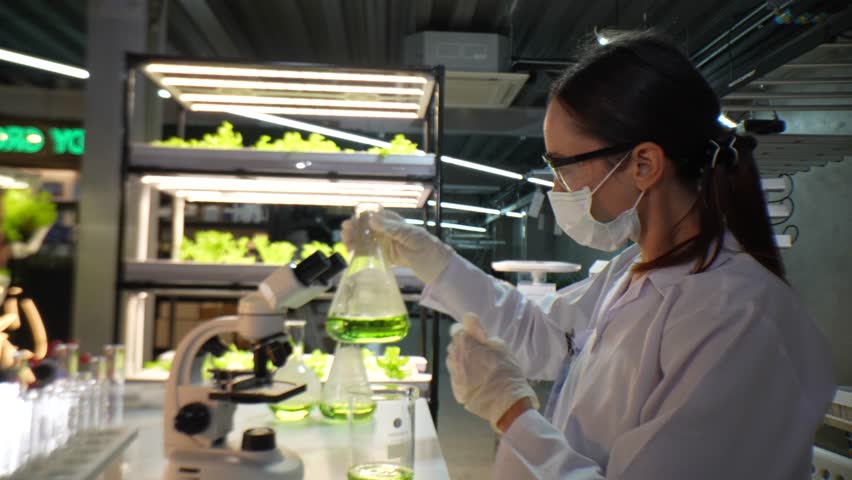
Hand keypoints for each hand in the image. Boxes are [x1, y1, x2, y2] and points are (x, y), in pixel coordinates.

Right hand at [341, 208, 455, 283]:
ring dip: (356, 240)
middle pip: (369, 228)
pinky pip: (372, 253)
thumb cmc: (429, 249)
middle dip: (356, 229)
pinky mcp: (389, 258)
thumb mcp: (411, 237)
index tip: (352, 221)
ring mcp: (389, 245)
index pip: (376, 216)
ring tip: (345, 242)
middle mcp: (390, 232)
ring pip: (368, 240)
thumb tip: (372, 219)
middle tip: (344, 232)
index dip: (362, 217)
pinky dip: (362, 252)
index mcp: (397, 223)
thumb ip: (392, 228)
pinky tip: (352, 252)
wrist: (440, 269)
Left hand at [447, 313, 539, 431]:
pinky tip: (478, 381)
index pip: (457, 328)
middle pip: (455, 345)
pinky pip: (458, 377)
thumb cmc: (505, 369)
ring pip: (454, 361)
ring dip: (463, 361)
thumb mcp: (499, 344)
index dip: (467, 332)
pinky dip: (465, 376)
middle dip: (465, 346)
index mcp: (463, 341)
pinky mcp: (455, 388)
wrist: (504, 401)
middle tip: (482, 353)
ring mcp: (453, 373)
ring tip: (479, 369)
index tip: (478, 338)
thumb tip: (468, 320)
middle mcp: (453, 355)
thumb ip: (479, 331)